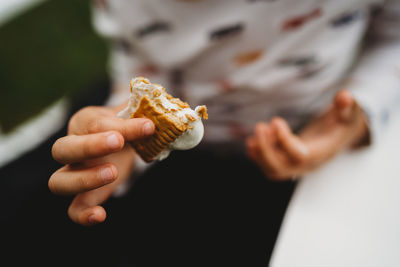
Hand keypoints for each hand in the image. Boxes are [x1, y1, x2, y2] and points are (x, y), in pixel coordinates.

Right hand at [48, 104, 153, 224]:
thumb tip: (161, 113)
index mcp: (84, 122)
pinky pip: (73, 209)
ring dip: (84, 179)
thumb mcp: (133, 113)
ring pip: (59, 181)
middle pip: (62, 149)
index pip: (96, 123)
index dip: (122, 126)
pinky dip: (82, 215)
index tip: (148, 126)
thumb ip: (143, 112)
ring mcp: (74, 173)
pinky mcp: (85, 196)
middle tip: (118, 143)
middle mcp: (72, 147)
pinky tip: (100, 215)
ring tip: (113, 173)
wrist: (121, 141)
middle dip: (89, 146)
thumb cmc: (126, 123)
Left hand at [246, 90, 368, 179]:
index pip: (299, 155)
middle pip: (280, 169)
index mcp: (321, 153)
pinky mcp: (286, 164)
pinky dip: (257, 156)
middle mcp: (306, 165)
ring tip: (259, 129)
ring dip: (259, 153)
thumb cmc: (343, 123)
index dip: (284, 140)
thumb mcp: (349, 113)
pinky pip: (268, 168)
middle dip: (265, 149)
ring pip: (272, 170)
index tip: (275, 120)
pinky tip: (252, 140)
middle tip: (260, 126)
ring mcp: (295, 167)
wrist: (339, 137)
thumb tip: (345, 96)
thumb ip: (346, 106)